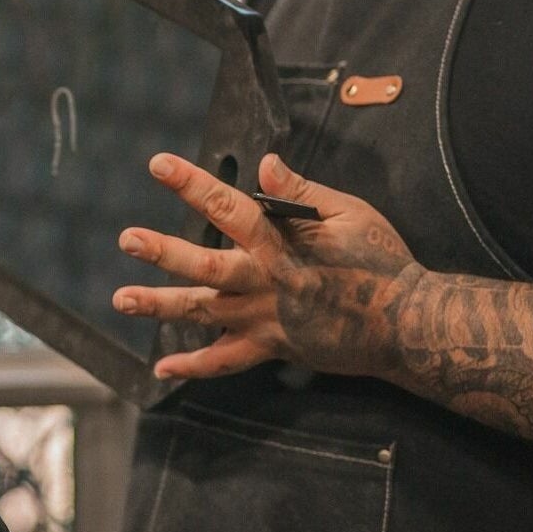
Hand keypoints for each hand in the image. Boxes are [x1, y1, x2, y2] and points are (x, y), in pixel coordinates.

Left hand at [112, 153, 422, 380]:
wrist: (411, 326)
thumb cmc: (384, 263)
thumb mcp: (351, 215)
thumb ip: (303, 192)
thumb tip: (266, 164)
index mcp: (283, 245)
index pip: (230, 207)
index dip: (192, 185)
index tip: (159, 165)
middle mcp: (266, 282)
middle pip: (206, 266)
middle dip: (164, 252)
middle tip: (127, 239)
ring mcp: (266, 319)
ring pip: (205, 313)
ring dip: (161, 306)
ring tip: (121, 299)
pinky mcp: (272, 348)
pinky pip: (226, 362)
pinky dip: (194, 367)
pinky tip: (162, 367)